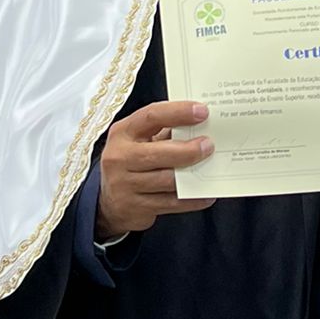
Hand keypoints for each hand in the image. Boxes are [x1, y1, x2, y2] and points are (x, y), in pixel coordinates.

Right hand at [96, 101, 216, 237]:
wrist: (108, 201)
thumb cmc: (131, 161)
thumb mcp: (140, 139)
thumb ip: (166, 131)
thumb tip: (202, 125)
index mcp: (123, 132)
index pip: (151, 116)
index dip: (178, 112)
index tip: (202, 111)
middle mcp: (120, 157)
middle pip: (158, 153)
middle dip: (188, 149)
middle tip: (209, 145)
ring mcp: (124, 184)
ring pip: (166, 180)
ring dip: (192, 175)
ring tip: (211, 168)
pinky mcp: (134, 207)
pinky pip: (170, 203)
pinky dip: (192, 199)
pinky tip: (206, 194)